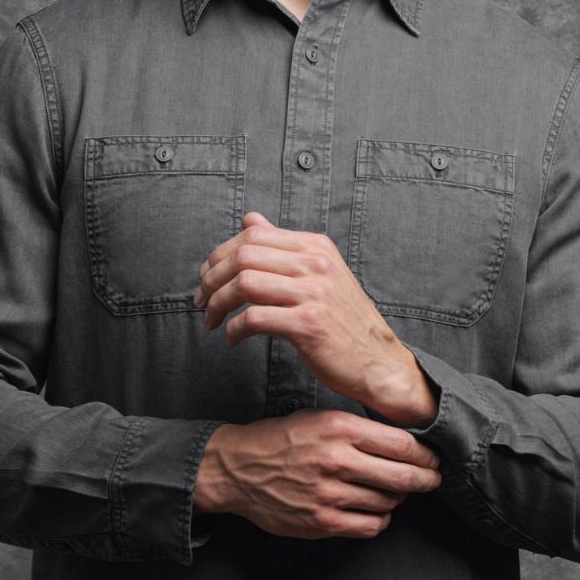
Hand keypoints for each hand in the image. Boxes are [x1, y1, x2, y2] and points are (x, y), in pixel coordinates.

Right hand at [193, 409, 442, 539]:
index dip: (426, 455)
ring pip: (388, 502)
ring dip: (397, 499)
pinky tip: (373, 512)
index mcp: (339, 428)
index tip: (432, 460)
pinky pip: (370, 527)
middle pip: (403, 476)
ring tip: (392, 493)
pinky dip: (379, 520)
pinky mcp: (321, 522)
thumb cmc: (280, 440)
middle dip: (426, 480)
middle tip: (431, 480)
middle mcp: (337, 460)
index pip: (403, 445)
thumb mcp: (319, 418)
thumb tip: (404, 443)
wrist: (237, 469)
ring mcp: (329, 494)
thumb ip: (358, 429)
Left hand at [194, 211, 436, 422]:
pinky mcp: (309, 325)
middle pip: (243, 256)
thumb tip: (250, 219)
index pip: (252, 236)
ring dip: (217, 304)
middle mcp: (316, 265)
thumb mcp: (320, 274)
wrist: (378, 361)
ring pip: (244, 284)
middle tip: (201, 300)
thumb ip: (285, 246)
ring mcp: (314, 294)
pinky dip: (234, 329)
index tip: (206, 278)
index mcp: (316, 247)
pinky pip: (254, 318)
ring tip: (211, 320)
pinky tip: (232, 338)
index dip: (219, 255)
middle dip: (211, 279)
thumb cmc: (343, 321)